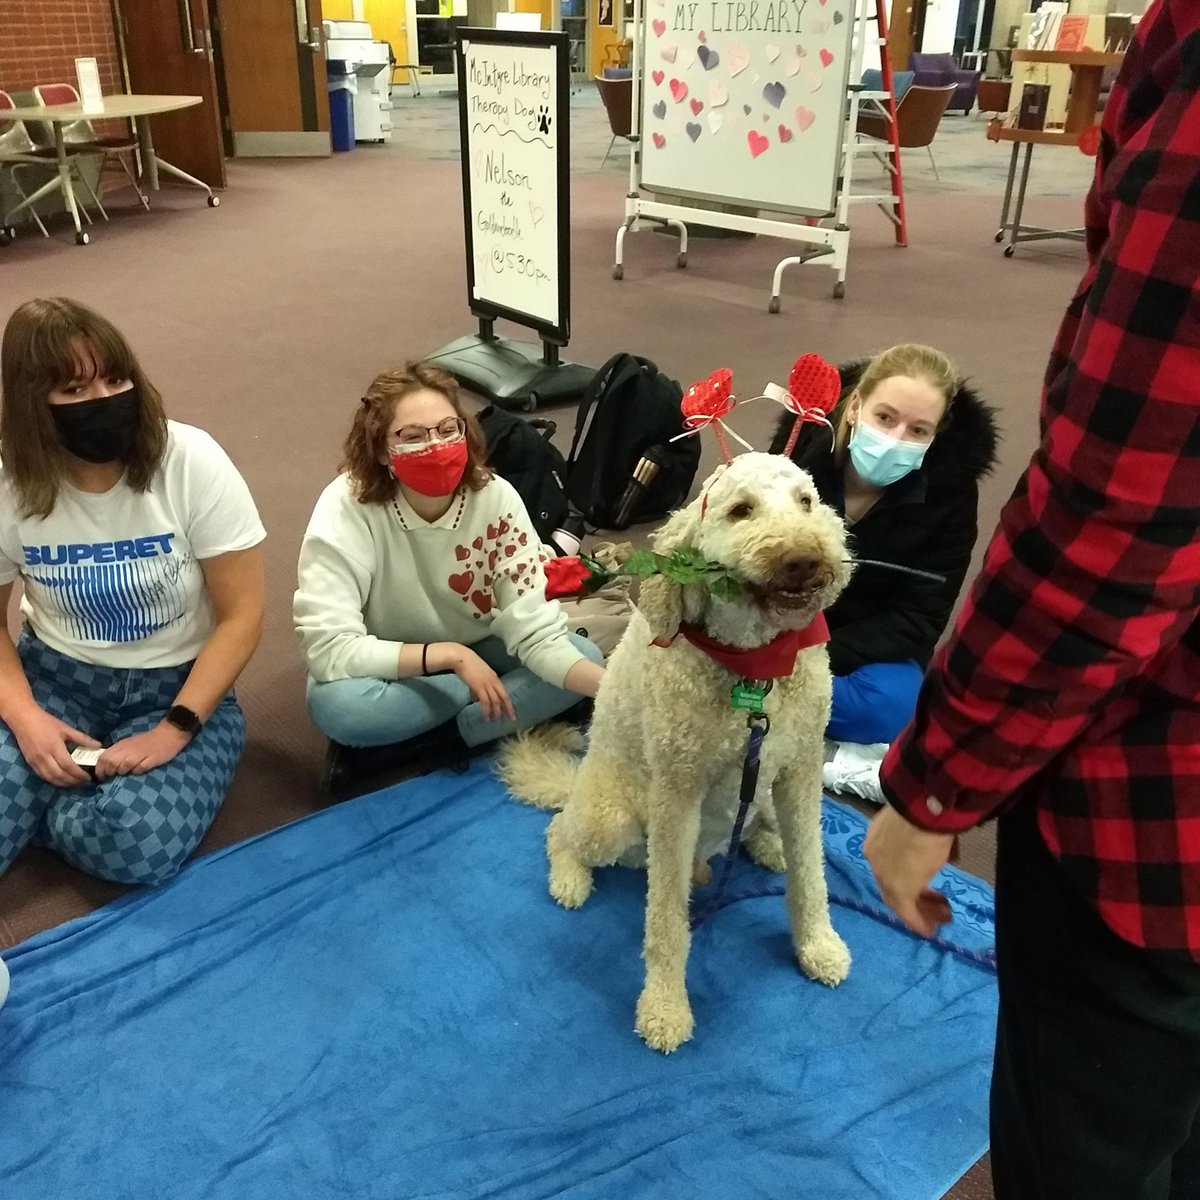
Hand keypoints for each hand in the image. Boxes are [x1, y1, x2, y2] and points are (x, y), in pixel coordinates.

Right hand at [8, 706, 100, 787]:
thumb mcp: (66, 728)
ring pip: (50, 778)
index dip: (79, 774)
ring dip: (63, 784)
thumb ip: (82, 738)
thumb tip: (98, 745)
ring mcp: (36, 761)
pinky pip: (42, 776)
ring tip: (74, 784)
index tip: (88, 778)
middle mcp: (44, 757)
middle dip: (72, 782)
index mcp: (55, 747)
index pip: (68, 766)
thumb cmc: (46, 723)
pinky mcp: (30, 763)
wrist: (24, 720)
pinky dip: (52, 781)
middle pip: (59, 775)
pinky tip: (61, 781)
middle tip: (83, 783)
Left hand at [96, 722, 190, 778]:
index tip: (102, 776)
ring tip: (127, 773)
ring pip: (124, 766)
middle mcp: (129, 749)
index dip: (100, 769)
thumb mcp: (129, 744)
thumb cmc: (147, 741)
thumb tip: (106, 767)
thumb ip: (118, 754)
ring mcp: (141, 754)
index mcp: (121, 745)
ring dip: (123, 772)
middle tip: (113, 777)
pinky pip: (140, 768)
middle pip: (111, 763)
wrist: (168, 734)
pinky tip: (140, 770)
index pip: (103, 758)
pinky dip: (138, 771)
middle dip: (109, 773)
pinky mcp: (152, 759)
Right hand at [449, 646, 515, 721]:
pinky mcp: (479, 686)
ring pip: (495, 700)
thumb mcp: (477, 675)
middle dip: (508, 708)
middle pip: (504, 697)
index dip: (508, 702)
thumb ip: (478, 687)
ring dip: (496, 712)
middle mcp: (493, 681)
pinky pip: (485, 701)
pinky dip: (486, 710)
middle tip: (512, 718)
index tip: (512, 710)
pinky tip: (486, 717)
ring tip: (497, 721)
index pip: (504, 692)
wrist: (461, 658)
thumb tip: (476, 698)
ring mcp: (487, 683)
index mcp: (494, 677)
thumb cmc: (467, 665)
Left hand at [864, 804, 955, 937]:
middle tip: (938, 904)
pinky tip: (929, 930)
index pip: (890, 863)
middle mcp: (875, 856)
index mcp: (877, 837)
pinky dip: (917, 921)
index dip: (908, 874)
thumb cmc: (926, 812)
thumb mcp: (921, 825)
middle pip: (893, 883)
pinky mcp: (898, 889)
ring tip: (942, 917)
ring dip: (922, 909)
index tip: (924, 885)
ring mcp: (884, 874)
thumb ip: (926, 842)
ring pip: (899, 898)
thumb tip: (944, 853)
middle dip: (917, 895)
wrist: (922, 811)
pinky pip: (906, 911)